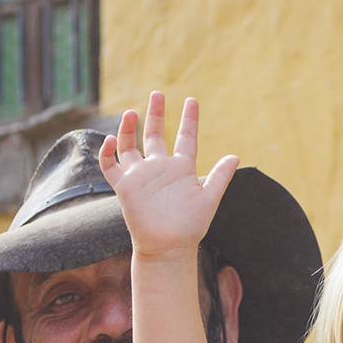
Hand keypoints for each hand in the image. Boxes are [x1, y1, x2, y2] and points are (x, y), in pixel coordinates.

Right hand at [98, 92, 238, 258]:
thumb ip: (220, 177)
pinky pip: (111, 165)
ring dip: (129, 128)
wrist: (168, 248)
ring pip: (130, 145)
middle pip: (154, 135)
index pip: (185, 138)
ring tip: (132, 112)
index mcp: (181, 169)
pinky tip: (112, 139)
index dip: (189, 120)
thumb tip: (235, 156)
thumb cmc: (190, 227)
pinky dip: (107, 152)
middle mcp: (160, 168)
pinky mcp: (125, 187)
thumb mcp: (209, 199)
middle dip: (156, 114)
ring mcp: (141, 176)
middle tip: (158, 94)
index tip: (192, 101)